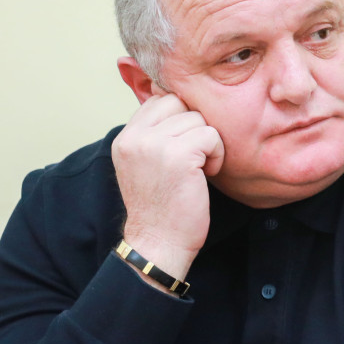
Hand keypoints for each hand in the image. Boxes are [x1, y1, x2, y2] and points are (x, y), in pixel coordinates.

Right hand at [111, 93, 223, 281]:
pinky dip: (217, 154)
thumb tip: (180, 104)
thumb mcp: (144, 165)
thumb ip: (154, 136)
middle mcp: (135, 138)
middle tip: (194, 156)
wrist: (159, 243)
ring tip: (198, 169)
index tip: (185, 144)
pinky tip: (206, 174)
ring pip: (198, 118)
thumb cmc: (160, 207)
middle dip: (194, 126)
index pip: (158, 100)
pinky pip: (211, 135)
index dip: (180, 116)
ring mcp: (155, 145)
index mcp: (126, 138)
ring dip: (207, 143)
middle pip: (179, 103)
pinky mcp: (179, 155)